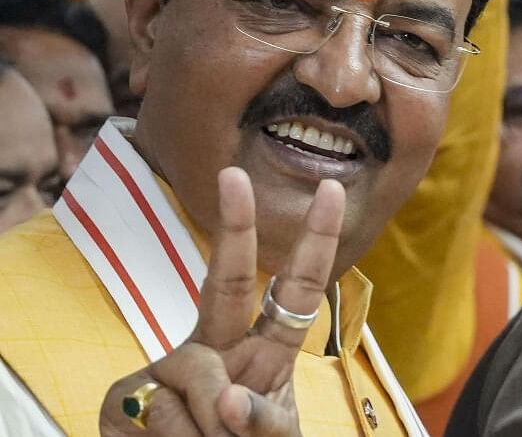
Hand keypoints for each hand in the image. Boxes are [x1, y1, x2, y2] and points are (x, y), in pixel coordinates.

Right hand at [99, 168, 344, 435]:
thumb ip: (262, 420)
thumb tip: (226, 399)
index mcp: (266, 350)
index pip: (296, 289)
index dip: (316, 242)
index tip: (332, 189)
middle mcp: (218, 346)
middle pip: (229, 280)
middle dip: (234, 226)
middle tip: (234, 174)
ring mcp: (170, 368)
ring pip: (199, 374)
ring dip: (212, 425)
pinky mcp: (126, 397)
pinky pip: (160, 412)